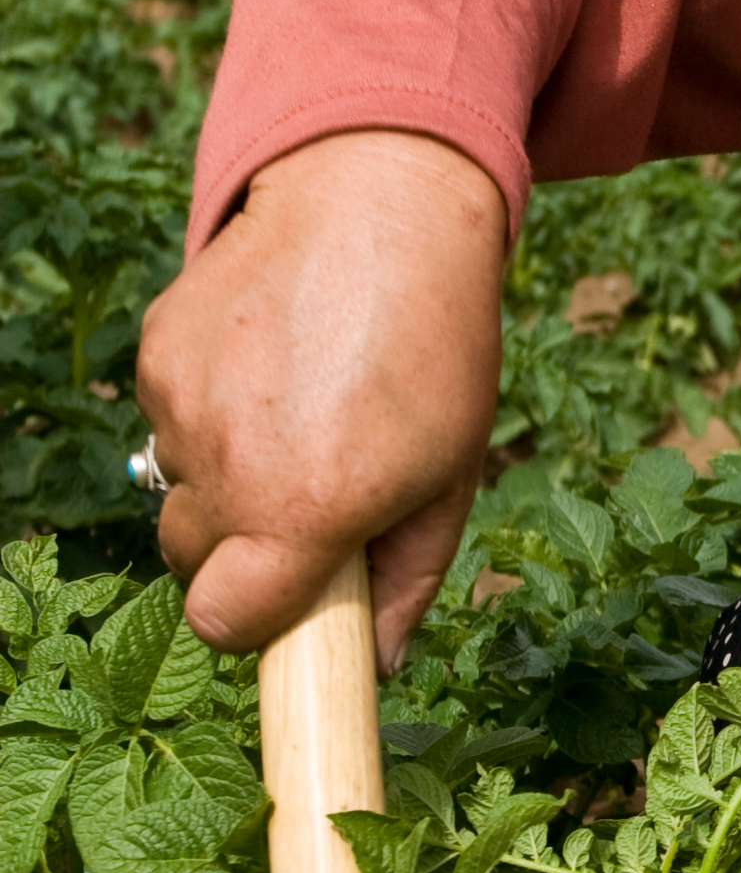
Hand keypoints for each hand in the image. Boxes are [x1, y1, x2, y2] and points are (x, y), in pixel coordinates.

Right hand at [137, 129, 507, 668]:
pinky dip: (211, 411)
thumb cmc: (435, 351)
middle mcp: (229, 464)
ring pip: (181, 485)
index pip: (222, 623)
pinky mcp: (157, 353)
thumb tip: (382, 664)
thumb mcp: (451, 476)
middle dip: (241, 552)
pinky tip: (271, 365)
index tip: (287, 600)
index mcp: (305, 511)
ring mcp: (182, 405)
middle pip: (192, 562)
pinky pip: (170, 418)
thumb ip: (408, 582)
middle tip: (307, 497)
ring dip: (228, 474)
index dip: (252, 623)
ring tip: (301, 411)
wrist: (383, 208)